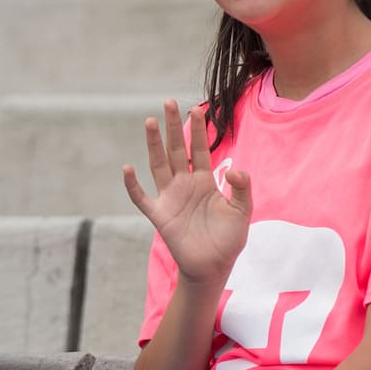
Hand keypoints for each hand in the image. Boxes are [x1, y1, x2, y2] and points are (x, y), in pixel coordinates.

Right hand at [123, 99, 252, 284]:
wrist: (213, 267)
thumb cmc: (229, 239)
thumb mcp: (242, 211)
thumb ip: (242, 189)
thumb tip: (234, 170)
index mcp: (204, 181)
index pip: (199, 149)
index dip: (197, 130)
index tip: (196, 108)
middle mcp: (184, 184)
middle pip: (176, 149)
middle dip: (172, 126)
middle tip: (169, 102)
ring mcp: (170, 197)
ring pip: (158, 164)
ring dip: (153, 144)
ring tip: (149, 121)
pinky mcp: (159, 214)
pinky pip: (141, 197)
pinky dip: (133, 185)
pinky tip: (128, 169)